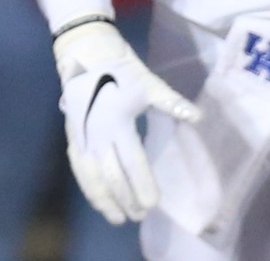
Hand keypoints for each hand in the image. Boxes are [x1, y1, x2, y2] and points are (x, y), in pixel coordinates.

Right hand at [53, 19, 199, 224]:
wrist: (85, 52)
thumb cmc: (123, 69)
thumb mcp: (149, 83)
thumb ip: (172, 103)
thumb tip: (198, 117)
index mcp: (118, 119)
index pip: (132, 161)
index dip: (142, 185)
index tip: (152, 204)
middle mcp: (97, 131)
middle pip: (112, 174)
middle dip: (126, 198)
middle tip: (140, 215)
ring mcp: (81, 134)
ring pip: (91, 175)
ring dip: (104, 199)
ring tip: (118, 217)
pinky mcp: (72, 134)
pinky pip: (78, 167)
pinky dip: (88, 186)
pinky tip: (98, 200)